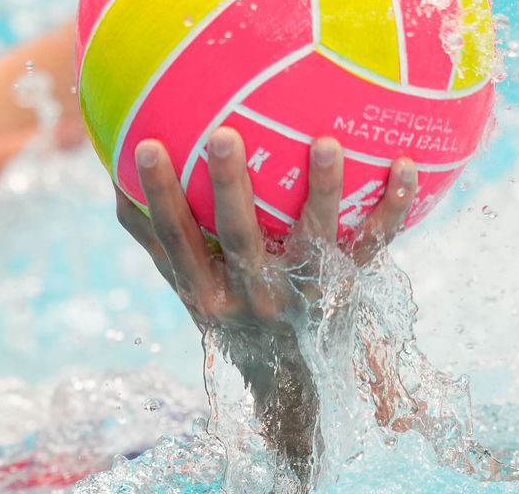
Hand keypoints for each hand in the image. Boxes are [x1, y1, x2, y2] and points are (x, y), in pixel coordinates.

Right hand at [114, 128, 417, 470]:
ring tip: (325, 142)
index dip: (160, 197)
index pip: (176, 240)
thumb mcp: (189, 287)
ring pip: (314, 237)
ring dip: (321, 190)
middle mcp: (256, 294)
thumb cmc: (233, 314)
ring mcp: (307, 291)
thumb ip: (156, 236)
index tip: (148, 147)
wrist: (295, 382)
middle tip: (222, 135)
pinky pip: (376, 243)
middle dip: (228, 188)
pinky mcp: (352, 285)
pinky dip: (394, 205)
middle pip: (239, 237)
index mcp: (210, 291)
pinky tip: (406, 162)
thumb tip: (112, 167)